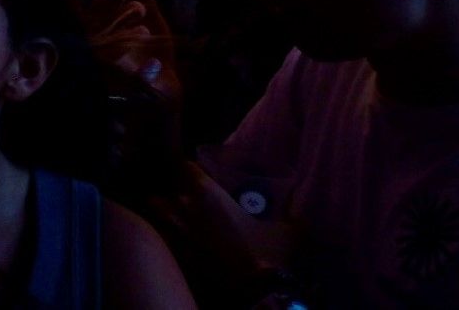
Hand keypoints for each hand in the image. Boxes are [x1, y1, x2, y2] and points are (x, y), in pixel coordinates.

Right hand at [89, 0, 180, 102]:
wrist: (160, 99)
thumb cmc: (149, 56)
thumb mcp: (149, 24)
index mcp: (97, 34)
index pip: (93, 16)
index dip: (106, 3)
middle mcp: (92, 55)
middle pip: (96, 35)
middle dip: (116, 20)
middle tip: (138, 8)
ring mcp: (100, 78)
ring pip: (103, 60)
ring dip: (123, 44)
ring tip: (144, 31)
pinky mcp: (116, 101)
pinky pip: (122, 88)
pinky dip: (139, 74)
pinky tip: (154, 64)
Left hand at [147, 162, 287, 299]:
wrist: (255, 290)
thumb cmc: (268, 253)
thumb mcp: (289, 232)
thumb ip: (292, 216)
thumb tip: (300, 207)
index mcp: (209, 194)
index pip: (188, 167)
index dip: (191, 168)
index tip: (196, 170)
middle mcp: (187, 208)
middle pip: (168, 189)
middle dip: (173, 191)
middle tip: (186, 196)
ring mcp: (178, 232)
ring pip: (158, 212)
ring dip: (164, 211)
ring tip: (173, 215)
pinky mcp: (178, 254)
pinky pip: (165, 238)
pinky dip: (167, 234)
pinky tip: (177, 238)